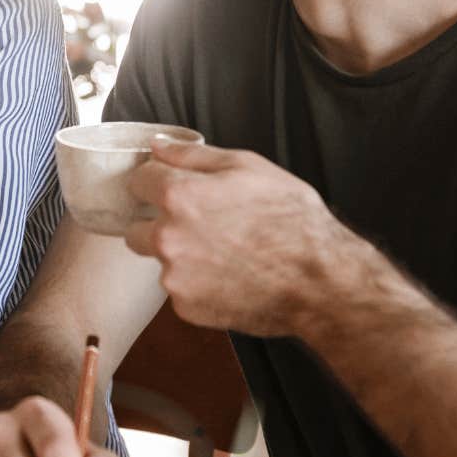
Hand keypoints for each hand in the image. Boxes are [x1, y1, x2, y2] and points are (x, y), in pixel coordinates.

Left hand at [124, 138, 363, 335]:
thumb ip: (192, 156)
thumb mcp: (248, 167)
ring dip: (181, 257)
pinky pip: (180, 290)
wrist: (320, 280)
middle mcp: (168, 239)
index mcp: (179, 197)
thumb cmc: (291, 219)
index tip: (170, 188)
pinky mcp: (187, 308)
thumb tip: (158, 147)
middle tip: (202, 226)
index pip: (138, 182)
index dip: (156, 182)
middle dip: (160, 224)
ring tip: (225, 254)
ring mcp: (175, 278)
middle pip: (137, 228)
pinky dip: (198, 285)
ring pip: (161, 262)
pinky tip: (230, 277)